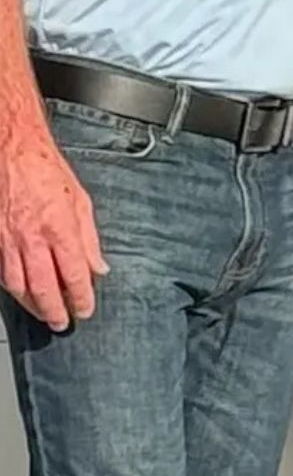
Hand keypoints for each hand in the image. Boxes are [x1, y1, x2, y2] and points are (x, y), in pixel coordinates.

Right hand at [0, 129, 104, 331]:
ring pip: (18, 286)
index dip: (80, 297)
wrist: (12, 152)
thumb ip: (90, 238)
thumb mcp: (81, 200)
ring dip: (31, 305)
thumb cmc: (47, 171)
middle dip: (54, 310)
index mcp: (60, 227)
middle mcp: (32, 238)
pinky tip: (21, 294)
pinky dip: (12, 288)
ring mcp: (8, 240)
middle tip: (62, 323)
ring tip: (43, 314)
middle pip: (44, 287)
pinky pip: (2, 273)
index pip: (74, 274)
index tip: (85, 310)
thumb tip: (99, 267)